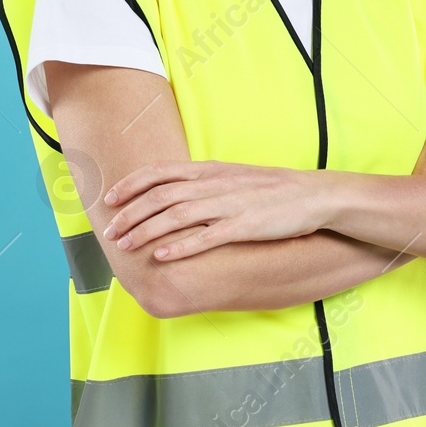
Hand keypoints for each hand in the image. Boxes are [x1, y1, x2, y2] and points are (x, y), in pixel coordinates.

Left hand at [101, 160, 327, 261]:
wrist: (315, 196)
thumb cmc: (273, 190)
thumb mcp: (234, 177)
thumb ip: (204, 183)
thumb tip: (174, 192)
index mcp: (211, 170)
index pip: (160, 172)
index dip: (131, 184)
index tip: (110, 198)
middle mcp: (215, 184)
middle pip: (161, 196)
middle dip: (130, 214)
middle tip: (110, 232)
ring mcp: (230, 204)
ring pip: (177, 215)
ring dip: (146, 231)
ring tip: (126, 245)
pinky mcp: (245, 226)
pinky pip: (206, 236)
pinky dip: (181, 246)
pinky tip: (161, 256)